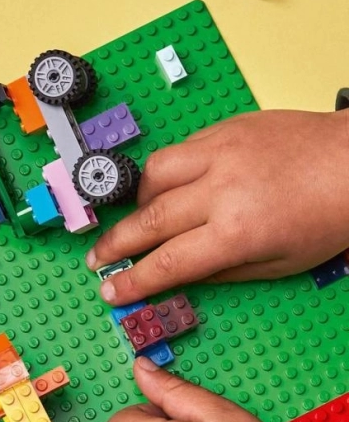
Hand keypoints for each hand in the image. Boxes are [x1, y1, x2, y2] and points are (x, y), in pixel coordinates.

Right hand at [86, 110, 348, 304]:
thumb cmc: (329, 218)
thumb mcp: (281, 263)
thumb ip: (223, 270)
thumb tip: (181, 274)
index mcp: (237, 231)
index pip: (168, 263)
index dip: (134, 281)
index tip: (111, 292)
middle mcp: (220, 189)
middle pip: (149, 220)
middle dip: (116, 244)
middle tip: (96, 260)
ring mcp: (219, 152)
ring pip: (153, 175)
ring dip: (136, 203)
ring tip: (135, 220)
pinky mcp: (224, 130)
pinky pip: (177, 151)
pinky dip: (163, 174)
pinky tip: (167, 187)